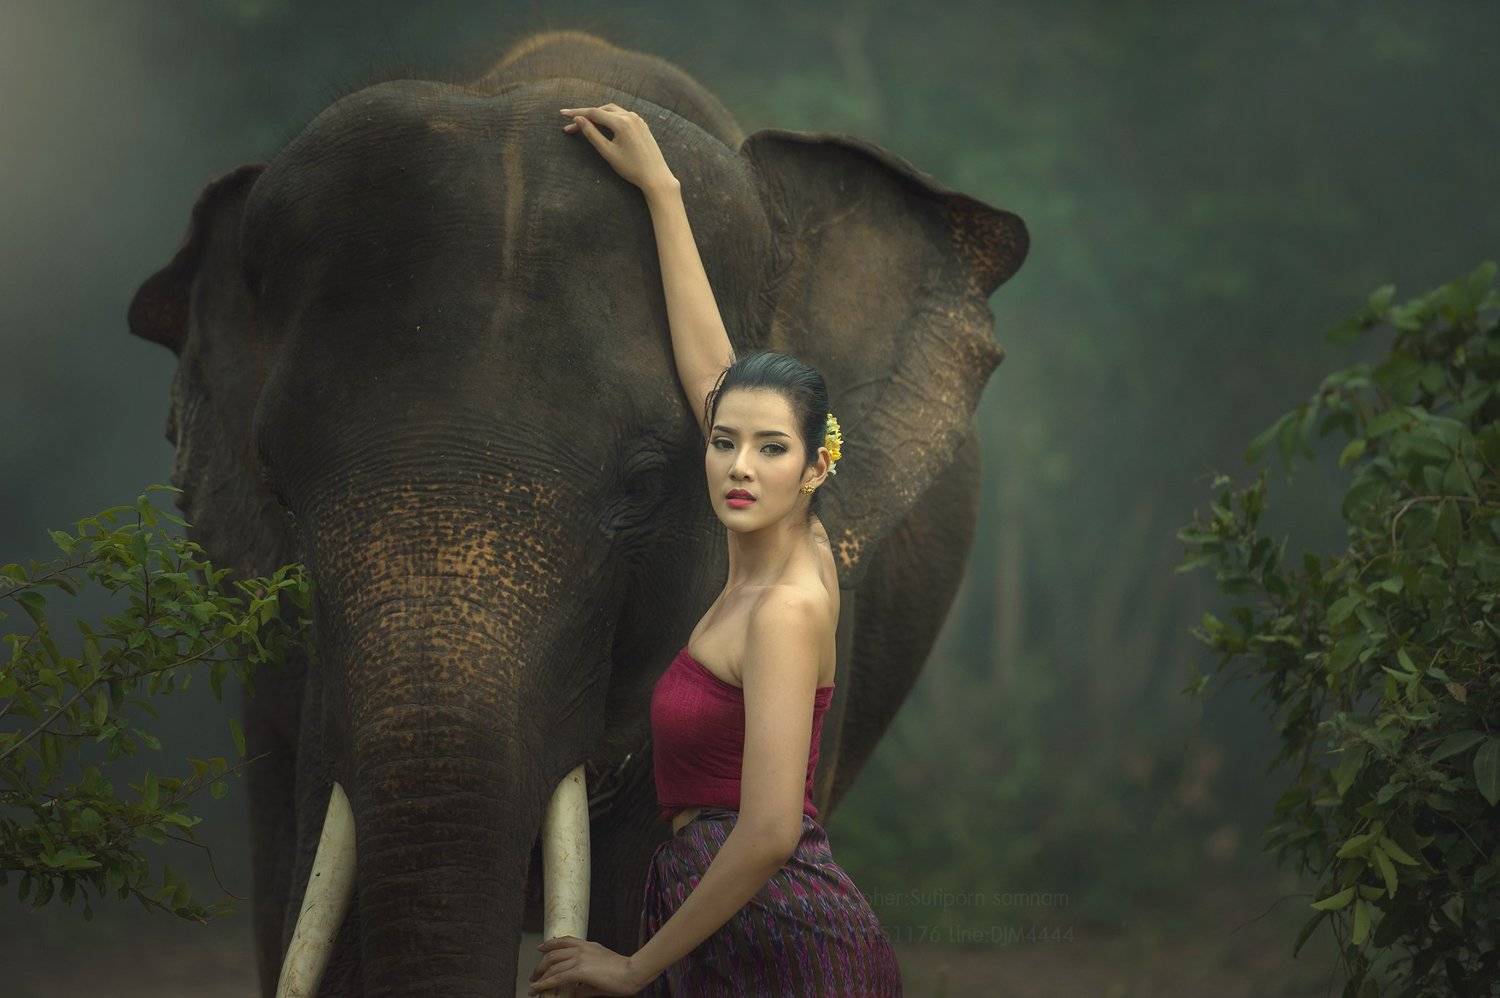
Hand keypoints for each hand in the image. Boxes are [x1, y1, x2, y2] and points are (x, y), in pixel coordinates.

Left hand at [527, 934, 643, 996]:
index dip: (550, 943)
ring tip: (533, 985)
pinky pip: (557, 978)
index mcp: (588, 945)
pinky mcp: (580, 970)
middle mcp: (582, 948)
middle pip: (553, 953)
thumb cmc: (622, 972)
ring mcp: (580, 958)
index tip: (541, 947)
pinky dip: (545, 984)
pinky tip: (538, 988)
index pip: (565, 940)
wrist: (632, 971)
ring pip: (552, 965)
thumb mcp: (601, 968)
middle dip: (540, 964)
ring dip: (540, 976)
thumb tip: (573, 990)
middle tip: (534, 975)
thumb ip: (586, 977)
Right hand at [559, 103, 677, 193]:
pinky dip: (611, 117)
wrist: (656, 176)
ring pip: (613, 111)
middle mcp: (630, 116)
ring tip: (586, 123)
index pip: (594, 113)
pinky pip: (623, 116)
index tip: (562, 114)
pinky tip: (605, 125)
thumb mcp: (608, 152)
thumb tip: (579, 119)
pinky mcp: (642, 125)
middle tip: (572, 126)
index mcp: (621, 122)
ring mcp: (638, 120)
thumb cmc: (631, 168)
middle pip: (603, 110)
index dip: (576, 113)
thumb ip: (592, 134)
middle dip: (586, 115)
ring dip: (599, 115)